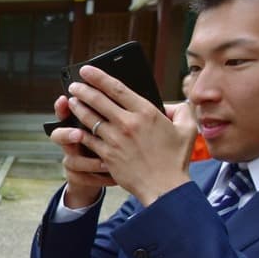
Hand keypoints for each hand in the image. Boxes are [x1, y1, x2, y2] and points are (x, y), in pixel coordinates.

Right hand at [49, 94, 115, 208]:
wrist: (108, 170)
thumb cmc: (111, 141)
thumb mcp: (109, 125)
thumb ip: (109, 113)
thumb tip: (120, 97)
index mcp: (77, 125)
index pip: (64, 113)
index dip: (61, 107)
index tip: (64, 100)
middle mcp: (70, 142)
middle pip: (58, 136)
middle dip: (67, 134)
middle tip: (79, 134)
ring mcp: (72, 160)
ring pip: (72, 161)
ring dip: (90, 162)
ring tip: (106, 163)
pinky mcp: (76, 177)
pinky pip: (84, 178)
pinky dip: (100, 177)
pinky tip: (114, 177)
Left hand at [66, 65, 195, 205]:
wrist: (165, 187)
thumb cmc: (176, 159)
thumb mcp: (187, 129)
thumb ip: (181, 110)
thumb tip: (172, 104)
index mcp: (146, 112)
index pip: (117, 88)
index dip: (99, 76)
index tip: (87, 70)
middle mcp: (128, 123)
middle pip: (98, 100)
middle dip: (82, 90)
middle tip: (74, 85)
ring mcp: (115, 140)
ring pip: (90, 118)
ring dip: (78, 107)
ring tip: (71, 101)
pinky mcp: (107, 155)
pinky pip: (88, 139)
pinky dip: (79, 131)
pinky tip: (74, 126)